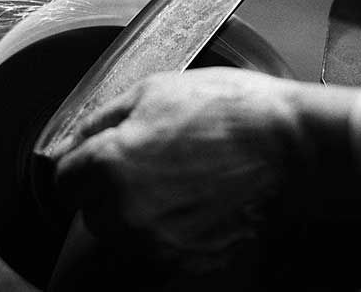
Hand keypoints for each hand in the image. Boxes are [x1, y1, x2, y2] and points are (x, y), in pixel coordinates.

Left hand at [52, 68, 360, 273]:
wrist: (295, 149)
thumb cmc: (232, 110)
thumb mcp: (158, 89)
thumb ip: (102, 118)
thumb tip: (66, 144)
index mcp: (109, 162)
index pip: (65, 182)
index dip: (85, 169)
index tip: (104, 166)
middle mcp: (122, 211)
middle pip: (95, 214)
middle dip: (115, 194)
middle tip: (160, 170)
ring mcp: (154, 246)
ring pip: (126, 240)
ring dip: (142, 221)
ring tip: (185, 191)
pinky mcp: (186, 270)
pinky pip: (157, 262)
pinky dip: (171, 242)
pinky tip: (198, 215)